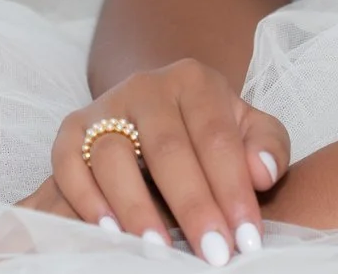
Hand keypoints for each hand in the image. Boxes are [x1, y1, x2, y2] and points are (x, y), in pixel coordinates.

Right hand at [37, 59, 290, 263]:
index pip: (217, 137)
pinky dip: (84, 196)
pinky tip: (108, 232)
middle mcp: (146, 87)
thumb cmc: (211, 131)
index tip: (248, 238)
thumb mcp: (249, 129)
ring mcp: (105, 106)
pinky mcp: (73, 128)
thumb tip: (263, 172)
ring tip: (158, 250)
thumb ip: (269, 145)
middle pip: (167, 148)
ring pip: (112, 154)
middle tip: (213, 255)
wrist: (159, 110)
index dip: (233, 189)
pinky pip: (68, 160)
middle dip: (192, 206)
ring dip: (135, 206)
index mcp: (195, 82)